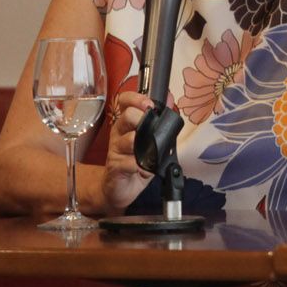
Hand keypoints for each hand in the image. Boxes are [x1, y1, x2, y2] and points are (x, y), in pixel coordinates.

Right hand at [103, 90, 152, 212]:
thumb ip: (159, 122)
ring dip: (142, 145)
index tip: (149, 105)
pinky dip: (140, 166)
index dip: (136, 99)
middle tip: (152, 128)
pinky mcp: (116, 167)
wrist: (119, 188)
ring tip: (149, 152)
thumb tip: (170, 99)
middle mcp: (119, 133)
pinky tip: (144, 169)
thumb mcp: (150, 140)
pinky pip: (129, 163)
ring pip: (128, 140)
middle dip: (143, 119)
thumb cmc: (135, 162)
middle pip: (127, 116)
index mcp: (126, 124)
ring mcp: (116, 150)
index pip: (125, 101)